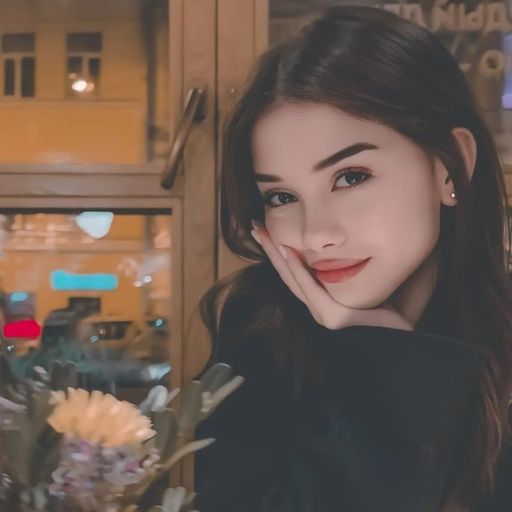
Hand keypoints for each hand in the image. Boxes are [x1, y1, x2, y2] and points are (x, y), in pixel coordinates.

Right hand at [251, 221, 412, 330]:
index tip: (271, 229)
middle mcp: (319, 306)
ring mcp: (324, 313)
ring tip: (263, 234)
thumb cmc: (396, 317)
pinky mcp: (333, 317)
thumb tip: (378, 235)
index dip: (281, 251)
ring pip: (292, 278)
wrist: (407, 345)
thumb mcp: (378, 284)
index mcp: (325, 300)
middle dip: (270, 248)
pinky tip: (287, 252)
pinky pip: (310, 289)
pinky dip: (297, 270)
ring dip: (276, 255)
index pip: (297, 271)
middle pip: (287, 272)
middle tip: (256, 226)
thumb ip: (371, 265)